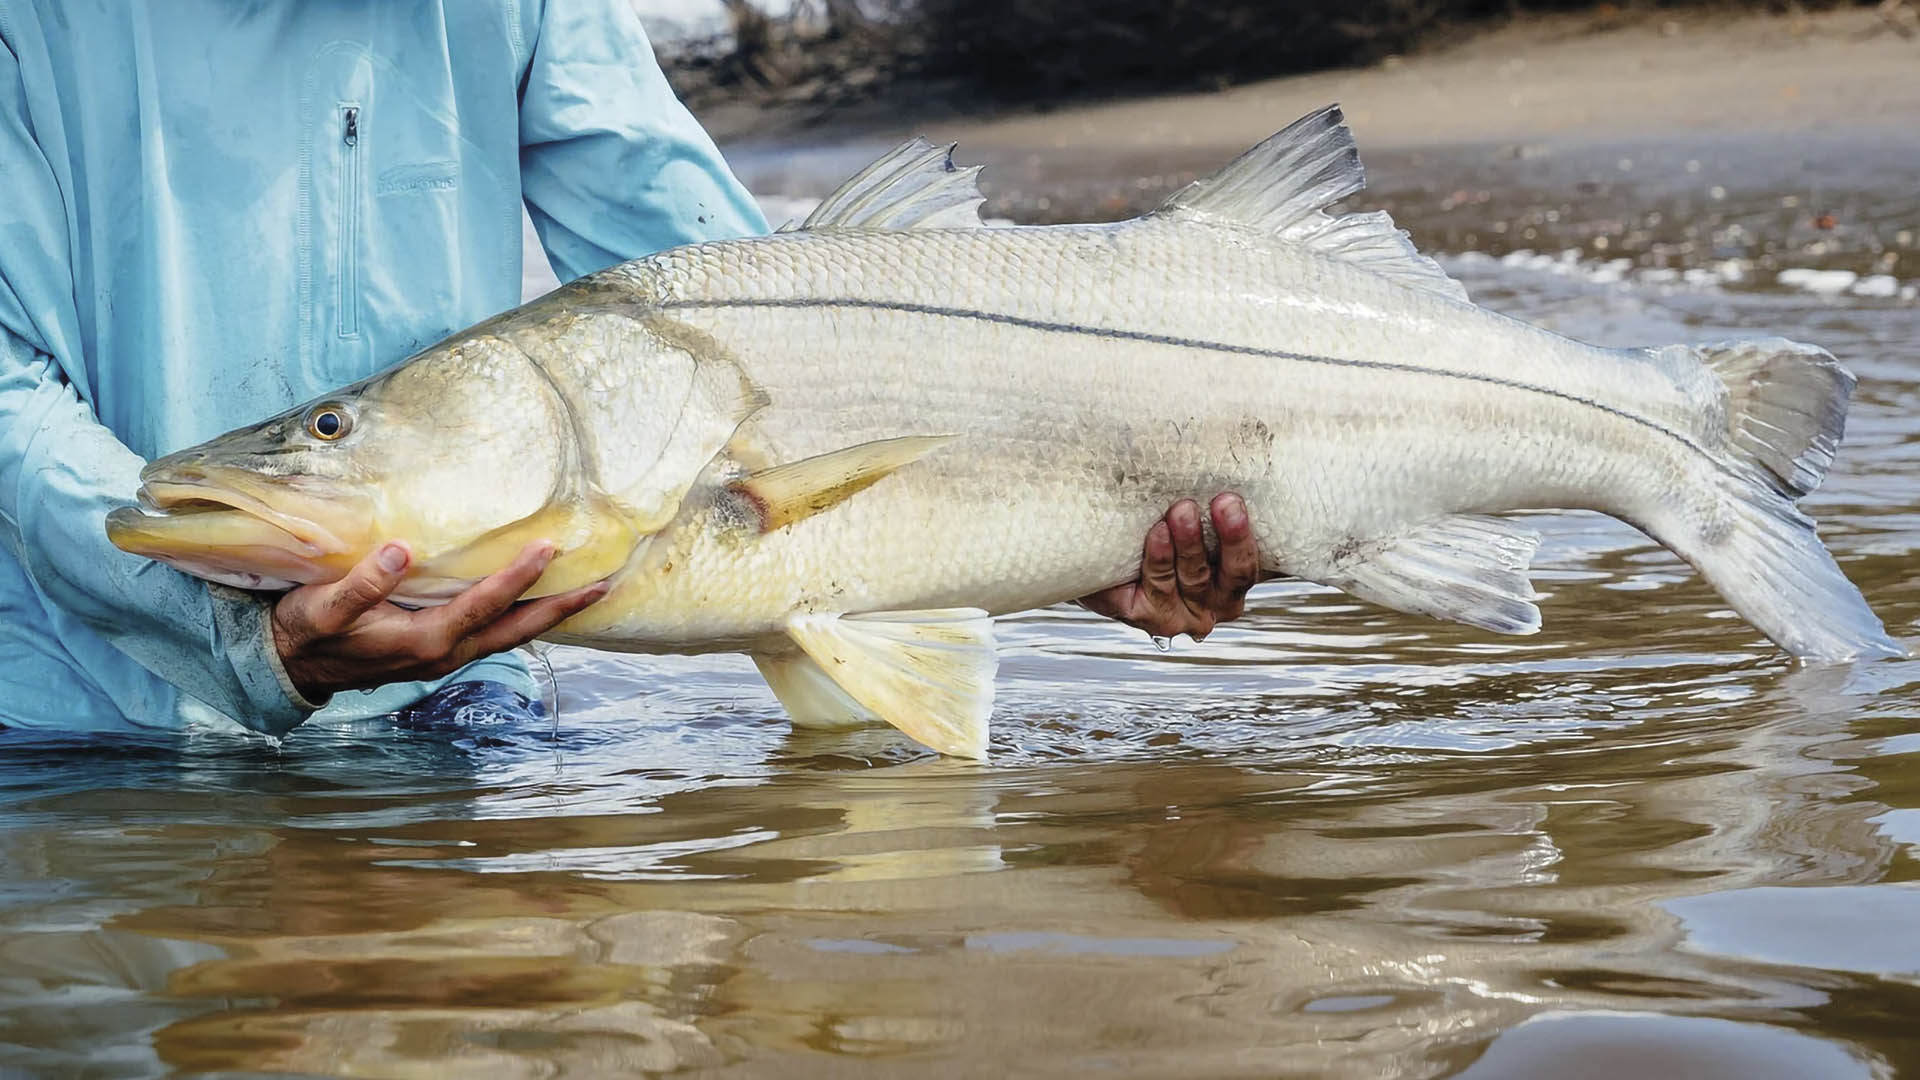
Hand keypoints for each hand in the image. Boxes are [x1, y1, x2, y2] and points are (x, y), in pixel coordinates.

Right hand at [270, 540, 608, 700]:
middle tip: (605, 584)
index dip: (517, 576)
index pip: (485, 604)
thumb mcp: (324, 607)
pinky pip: (494, 634)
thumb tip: (400, 552)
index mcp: (425, 641)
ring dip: (549, 615)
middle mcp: (446, 654)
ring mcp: (448, 657)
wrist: (291, 667)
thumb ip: (362, 585)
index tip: (548, 547)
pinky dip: (523, 618)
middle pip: (517, 629)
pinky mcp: (442, 652)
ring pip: (510, 635)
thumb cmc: (308, 631)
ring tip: (587, 592)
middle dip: (561, 608)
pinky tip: (537, 601)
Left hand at [1079, 494, 1263, 640]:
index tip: (1237, 499)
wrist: (1096, 556)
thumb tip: (1234, 437)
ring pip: (1194, 577)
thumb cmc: (1154, 528)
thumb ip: (1213, 495)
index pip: (1256, 559)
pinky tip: (1157, 533)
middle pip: (1235, 573)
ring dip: (1190, 542)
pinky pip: (1158, 586)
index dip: (1249, 534)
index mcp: (1236, 578)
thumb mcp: (1193, 511)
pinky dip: (1159, 558)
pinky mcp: (1149, 617)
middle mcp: (1217, 601)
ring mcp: (1184, 613)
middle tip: (1224, 501)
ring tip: (1182, 510)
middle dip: (1231, 536)